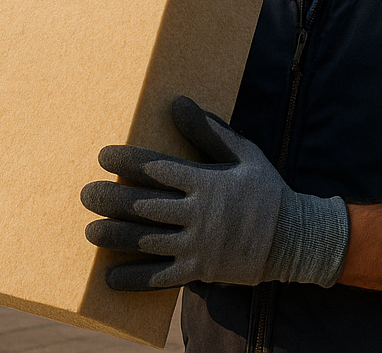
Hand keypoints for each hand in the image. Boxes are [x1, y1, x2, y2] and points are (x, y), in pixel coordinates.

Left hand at [80, 96, 348, 291]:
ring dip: (115, 237)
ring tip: (90, 231)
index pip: (157, 169)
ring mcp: (198, 245)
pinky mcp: (201, 271)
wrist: (295, 240)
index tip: (103, 156)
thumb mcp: (244, 154)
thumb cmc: (266, 191)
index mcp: (206, 182)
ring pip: (147, 241)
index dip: (126, 161)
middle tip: (86, 194)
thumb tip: (178, 103)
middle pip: (144, 206)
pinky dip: (135, 278)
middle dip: (110, 200)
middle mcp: (198, 214)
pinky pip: (161, 277)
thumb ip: (209, 131)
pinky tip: (111, 277)